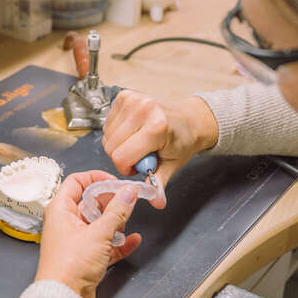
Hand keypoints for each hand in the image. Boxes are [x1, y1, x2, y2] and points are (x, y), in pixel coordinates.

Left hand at [35, 171, 144, 297]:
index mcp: (60, 209)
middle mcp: (65, 223)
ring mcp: (75, 240)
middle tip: (127, 202)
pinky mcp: (84, 257)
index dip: (97, 178)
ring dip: (115, 223)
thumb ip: (117, 211)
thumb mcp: (98, 233)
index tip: (116, 182)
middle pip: (91, 203)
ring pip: (99, 224)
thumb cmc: (68, 266)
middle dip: (111, 203)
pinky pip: (104, 244)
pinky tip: (132, 241)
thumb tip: (128, 193)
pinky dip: (118, 242)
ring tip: (126, 223)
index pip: (77, 182)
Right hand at [102, 91, 218, 207]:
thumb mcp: (172, 165)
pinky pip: (107, 123)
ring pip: (107, 135)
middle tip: (141, 154)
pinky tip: (132, 132)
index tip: (138, 167)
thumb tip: (156, 201)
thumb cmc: (182, 140)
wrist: (190, 119)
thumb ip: (159, 183)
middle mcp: (143, 109)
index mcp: (156, 127)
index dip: (126, 168)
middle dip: (122, 156)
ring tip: (138, 142)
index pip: (121, 156)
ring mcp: (132, 100)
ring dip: (118, 144)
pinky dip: (116, 132)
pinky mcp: (124, 95)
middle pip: (111, 147)